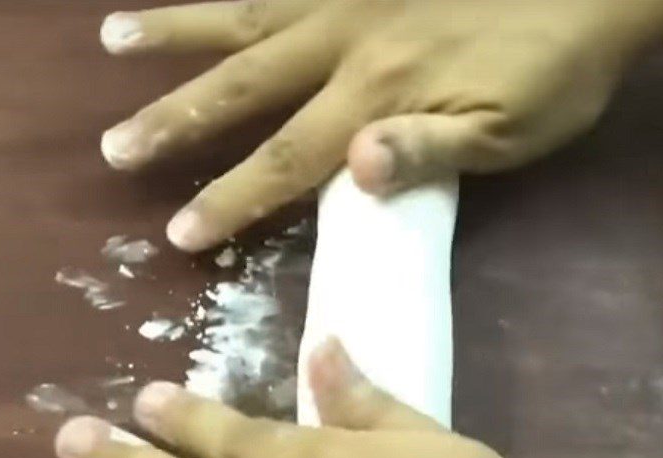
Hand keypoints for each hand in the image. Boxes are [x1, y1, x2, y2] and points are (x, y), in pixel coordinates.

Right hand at [98, 0, 662, 250]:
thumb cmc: (551, 73)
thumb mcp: (509, 132)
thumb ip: (430, 150)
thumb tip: (353, 171)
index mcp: (374, 95)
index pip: (285, 159)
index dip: (229, 199)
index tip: (177, 231)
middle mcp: (341, 40)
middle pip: (240, 86)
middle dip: (173, 121)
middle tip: (113, 148)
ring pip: (242, 14)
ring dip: (175, 30)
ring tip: (110, 39)